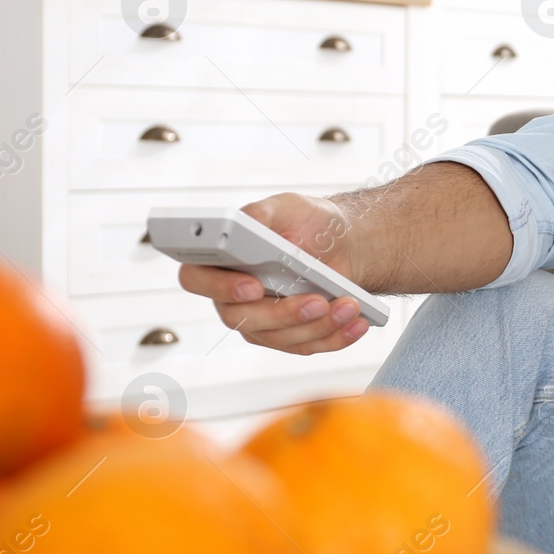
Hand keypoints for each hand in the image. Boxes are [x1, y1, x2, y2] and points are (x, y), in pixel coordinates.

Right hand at [176, 193, 370, 354]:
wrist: (343, 244)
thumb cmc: (308, 224)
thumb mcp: (287, 207)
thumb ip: (261, 214)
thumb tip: (245, 223)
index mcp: (221, 260)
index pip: (197, 278)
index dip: (219, 286)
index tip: (253, 286)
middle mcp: (232, 296)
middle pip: (242, 318)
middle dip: (284, 313)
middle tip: (318, 301)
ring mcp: (259, 321)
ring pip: (279, 336)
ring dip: (318, 325)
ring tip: (350, 305)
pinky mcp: (287, 337)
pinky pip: (306, 346)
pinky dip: (335, 337)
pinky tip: (357, 323)